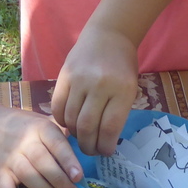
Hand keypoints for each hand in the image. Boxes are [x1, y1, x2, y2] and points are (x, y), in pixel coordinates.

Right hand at [0, 106, 82, 187]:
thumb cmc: (19, 123)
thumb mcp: (40, 119)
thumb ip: (60, 130)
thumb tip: (86, 139)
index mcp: (40, 128)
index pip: (56, 143)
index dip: (67, 160)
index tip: (78, 176)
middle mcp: (25, 142)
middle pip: (43, 162)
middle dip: (60, 181)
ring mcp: (10, 159)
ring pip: (28, 176)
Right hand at [52, 26, 139, 155]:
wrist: (108, 35)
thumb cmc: (123, 65)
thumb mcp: (129, 88)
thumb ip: (117, 112)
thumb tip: (103, 141)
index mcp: (122, 90)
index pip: (110, 127)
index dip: (105, 146)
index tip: (105, 152)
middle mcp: (100, 85)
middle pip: (88, 126)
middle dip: (88, 145)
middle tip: (90, 151)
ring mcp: (80, 79)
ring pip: (71, 119)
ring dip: (74, 134)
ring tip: (80, 138)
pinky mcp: (64, 75)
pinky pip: (58, 106)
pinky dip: (62, 120)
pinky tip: (68, 123)